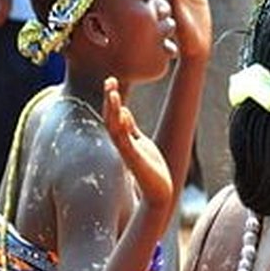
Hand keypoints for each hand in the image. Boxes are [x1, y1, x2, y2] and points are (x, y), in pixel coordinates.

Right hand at [102, 76, 171, 210]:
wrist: (160, 191)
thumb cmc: (151, 168)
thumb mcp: (141, 143)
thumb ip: (131, 129)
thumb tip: (123, 111)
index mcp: (124, 139)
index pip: (113, 116)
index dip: (111, 100)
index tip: (111, 81)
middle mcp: (122, 144)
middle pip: (110, 118)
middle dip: (109, 100)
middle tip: (110, 80)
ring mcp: (127, 152)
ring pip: (114, 128)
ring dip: (112, 110)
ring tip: (112, 92)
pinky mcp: (134, 160)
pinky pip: (124, 141)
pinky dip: (122, 127)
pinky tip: (123, 113)